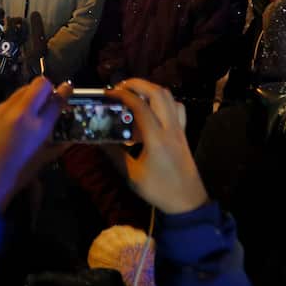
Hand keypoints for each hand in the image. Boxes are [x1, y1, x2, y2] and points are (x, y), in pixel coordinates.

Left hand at [0, 76, 71, 210]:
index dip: (65, 92)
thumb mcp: (44, 160)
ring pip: (23, 88)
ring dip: (32, 94)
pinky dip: (17, 105)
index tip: (68, 88)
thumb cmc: (18, 174)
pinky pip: (9, 100)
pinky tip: (15, 120)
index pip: (57, 100)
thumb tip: (70, 137)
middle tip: (48, 99)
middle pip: (40, 84)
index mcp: (39, 127)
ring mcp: (4, 109)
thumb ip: (59, 145)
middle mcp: (22, 113)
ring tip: (32, 109)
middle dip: (48, 88)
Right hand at [103, 79, 207, 215]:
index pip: (139, 106)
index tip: (108, 94)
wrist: (187, 202)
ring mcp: (179, 129)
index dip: (123, 95)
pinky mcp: (184, 133)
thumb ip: (114, 155)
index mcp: (156, 138)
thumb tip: (98, 140)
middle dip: (138, 84)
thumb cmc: (159, 190)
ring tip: (135, 93)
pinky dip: (165, 100)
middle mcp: (170, 128)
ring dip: (151, 89)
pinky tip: (154, 108)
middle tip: (121, 87)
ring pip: (170, 97)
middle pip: (158, 93)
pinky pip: (178, 108)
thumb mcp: (131, 175)